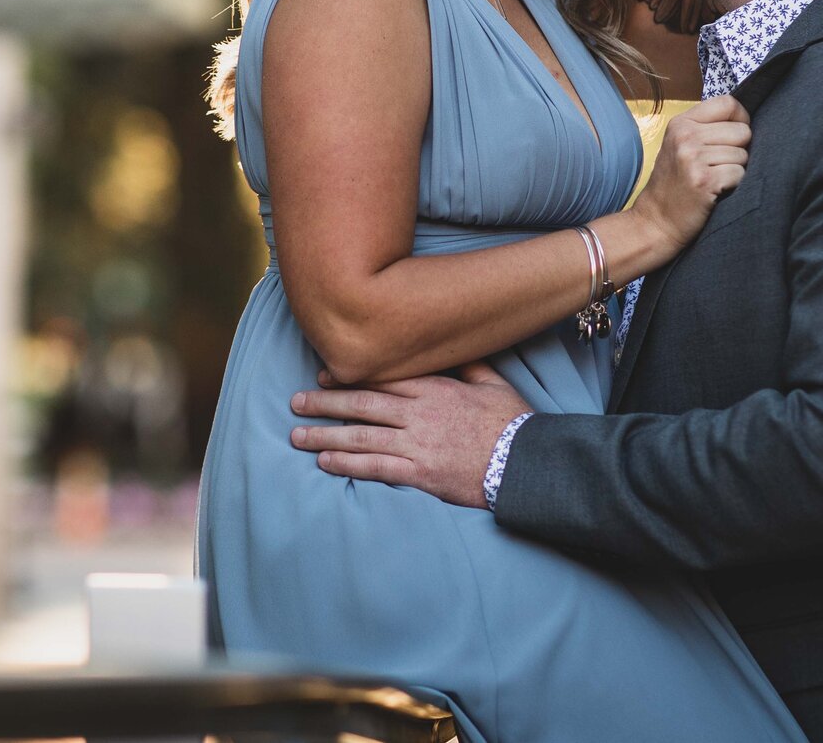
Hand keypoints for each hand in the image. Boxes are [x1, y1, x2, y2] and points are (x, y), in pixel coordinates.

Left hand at [290, 363, 532, 509]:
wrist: (526, 463)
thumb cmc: (513, 423)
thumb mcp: (493, 383)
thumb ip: (467, 365)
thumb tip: (451, 348)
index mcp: (435, 388)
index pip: (382, 378)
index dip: (349, 377)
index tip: (324, 374)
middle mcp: (419, 413)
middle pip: (362, 404)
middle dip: (325, 402)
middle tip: (296, 402)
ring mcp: (417, 444)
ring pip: (361, 436)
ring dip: (325, 435)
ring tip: (297, 436)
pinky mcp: (420, 474)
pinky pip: (375, 467)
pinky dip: (347, 464)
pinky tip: (324, 462)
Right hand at [627, 95, 749, 247]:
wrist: (656, 221)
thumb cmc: (673, 184)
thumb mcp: (679, 146)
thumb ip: (706, 128)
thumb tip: (746, 121)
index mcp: (681, 123)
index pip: (728, 103)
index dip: (741, 119)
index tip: (735, 136)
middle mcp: (686, 137)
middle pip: (742, 130)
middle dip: (740, 150)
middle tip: (720, 165)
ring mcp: (693, 158)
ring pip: (743, 155)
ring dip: (736, 170)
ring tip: (715, 179)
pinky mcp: (704, 180)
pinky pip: (740, 174)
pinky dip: (734, 185)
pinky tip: (717, 191)